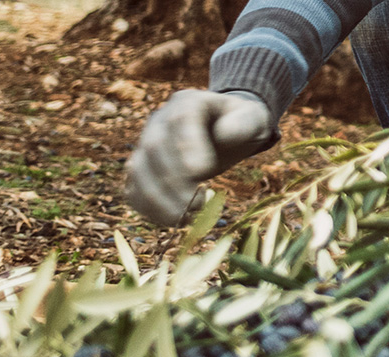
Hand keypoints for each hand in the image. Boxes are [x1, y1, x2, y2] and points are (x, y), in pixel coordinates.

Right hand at [124, 89, 275, 225]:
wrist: (224, 131)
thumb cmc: (241, 125)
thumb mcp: (254, 120)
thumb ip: (244, 124)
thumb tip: (225, 135)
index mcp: (188, 103)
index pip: (180, 119)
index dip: (186, 146)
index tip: (203, 171)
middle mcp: (159, 121)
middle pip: (155, 148)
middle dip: (175, 180)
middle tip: (201, 203)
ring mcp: (145, 144)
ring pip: (138, 171)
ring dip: (160, 200)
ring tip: (190, 217)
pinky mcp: (143, 168)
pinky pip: (134, 190)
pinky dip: (150, 209)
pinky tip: (176, 221)